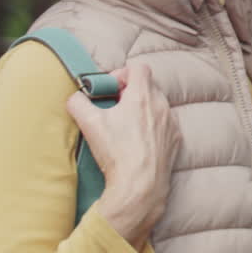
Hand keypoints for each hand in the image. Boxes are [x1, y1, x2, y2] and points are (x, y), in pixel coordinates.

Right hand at [66, 62, 178, 249]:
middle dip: (131, 91)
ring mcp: (171, 122)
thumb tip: (76, 97)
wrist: (140, 185)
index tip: (111, 88)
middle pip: (148, 85)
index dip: (123, 72)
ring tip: (126, 126)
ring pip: (158, 105)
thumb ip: (78, 103)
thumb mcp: (89, 124)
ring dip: (143, 109)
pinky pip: (165, 124)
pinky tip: (139, 141)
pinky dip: (153, 126)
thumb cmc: (117, 153)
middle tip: (115, 107)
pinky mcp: (175, 139)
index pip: (139, 67)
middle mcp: (161, 105)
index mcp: (142, 96)